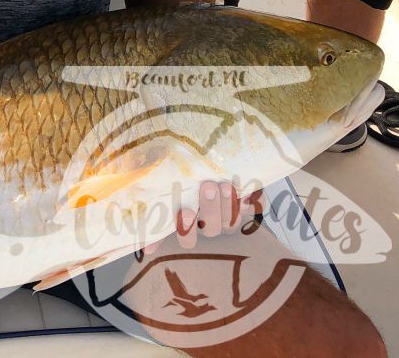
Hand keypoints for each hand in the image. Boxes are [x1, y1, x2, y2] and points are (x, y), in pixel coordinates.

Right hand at [144, 181, 262, 252]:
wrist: (208, 159)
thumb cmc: (179, 173)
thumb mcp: (162, 185)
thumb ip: (153, 204)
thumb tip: (141, 238)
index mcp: (189, 224)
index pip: (187, 240)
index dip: (187, 230)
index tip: (185, 212)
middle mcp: (210, 223)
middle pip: (212, 228)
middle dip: (210, 209)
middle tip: (207, 188)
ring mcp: (231, 216)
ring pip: (232, 222)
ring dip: (229, 204)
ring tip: (224, 185)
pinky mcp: (251, 203)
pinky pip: (257, 207)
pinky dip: (255, 201)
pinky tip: (247, 191)